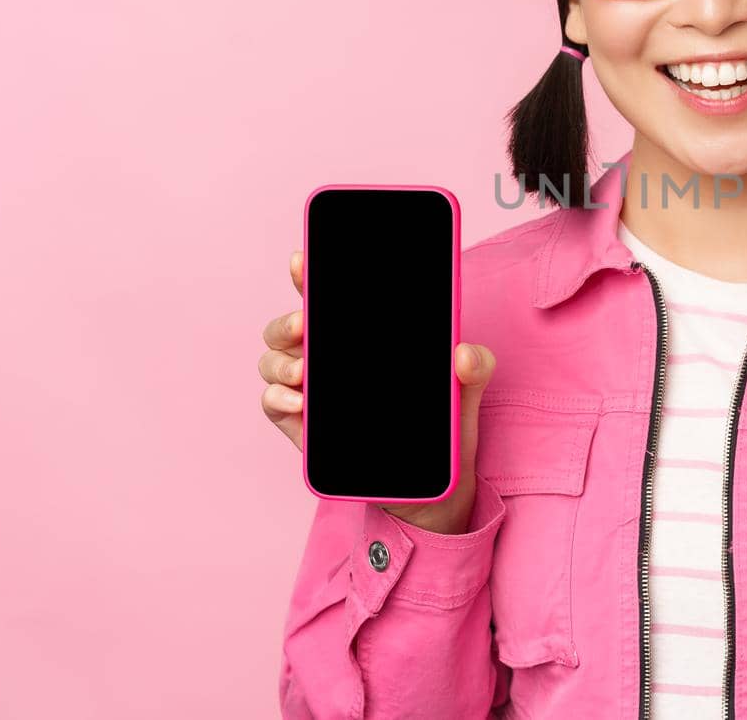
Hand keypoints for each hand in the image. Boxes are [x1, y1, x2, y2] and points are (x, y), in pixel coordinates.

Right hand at [258, 249, 497, 533]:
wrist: (430, 486)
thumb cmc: (442, 425)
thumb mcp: (465, 390)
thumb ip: (474, 367)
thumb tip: (465, 352)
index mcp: (361, 338)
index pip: (329, 298)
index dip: (310, 275)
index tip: (303, 259)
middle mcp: (328, 358)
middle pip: (289, 326)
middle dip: (288, 319)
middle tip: (304, 323)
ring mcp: (309, 391)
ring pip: (273, 361)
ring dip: (281, 361)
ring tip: (304, 370)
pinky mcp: (301, 426)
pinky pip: (272, 404)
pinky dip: (278, 399)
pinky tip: (300, 403)